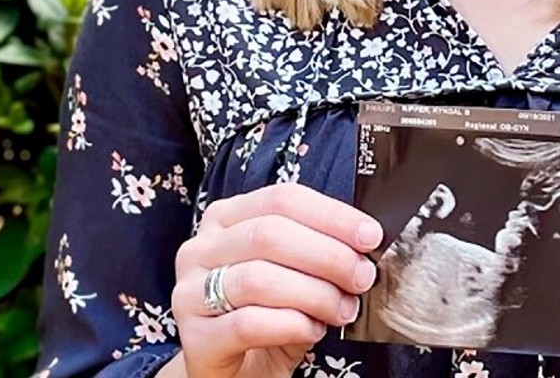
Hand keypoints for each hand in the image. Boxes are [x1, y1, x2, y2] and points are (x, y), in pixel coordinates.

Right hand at [166, 182, 383, 377]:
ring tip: (342, 310)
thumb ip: (318, 251)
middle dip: (328, 255)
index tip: (369, 236)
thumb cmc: (270, 317)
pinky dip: (291, 324)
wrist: (238, 374)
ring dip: (315, 294)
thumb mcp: (294, 275)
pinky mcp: (195, 338)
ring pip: (259, 278)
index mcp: (226, 219)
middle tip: (361, 278)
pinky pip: (248, 324)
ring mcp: (190, 293)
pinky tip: (312, 330)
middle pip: (270, 234)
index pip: (281, 199)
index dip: (331, 215)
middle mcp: (200, 249)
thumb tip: (364, 240)